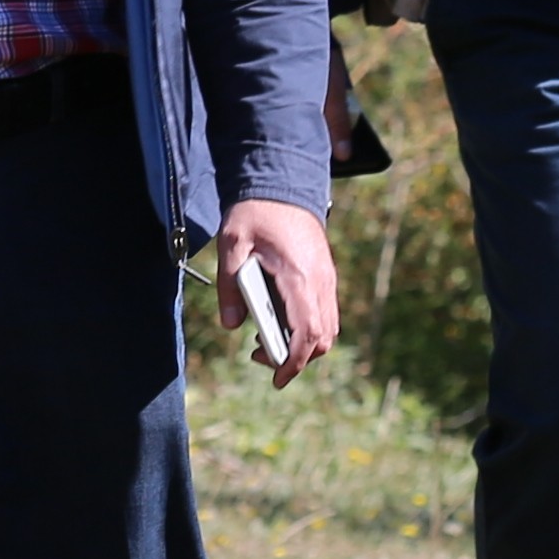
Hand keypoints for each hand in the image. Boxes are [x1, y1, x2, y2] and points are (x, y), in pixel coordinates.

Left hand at [213, 196, 336, 387]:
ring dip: (302, 342)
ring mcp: (326, 278)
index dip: (295, 361)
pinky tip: (277, 319)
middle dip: (297, 357)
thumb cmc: (256, 212)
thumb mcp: (231, 245)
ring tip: (263, 339)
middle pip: (324, 337)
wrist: (281, 181)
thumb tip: (231, 325)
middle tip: (259, 356)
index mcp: (299, 277)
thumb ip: (230, 287)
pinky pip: (324, 311)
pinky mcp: (324, 274)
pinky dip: (306, 326)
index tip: (277, 378)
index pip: (309, 332)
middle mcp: (320, 281)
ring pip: (328, 327)